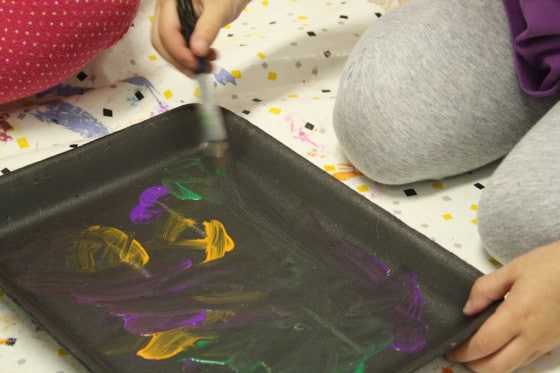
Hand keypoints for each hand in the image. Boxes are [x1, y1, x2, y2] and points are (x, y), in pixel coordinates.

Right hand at [151, 0, 249, 76]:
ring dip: (184, 60)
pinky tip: (205, 57)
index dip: (179, 52)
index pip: (166, 31)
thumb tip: (196, 52)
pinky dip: (188, 55)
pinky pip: (176, 43)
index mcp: (170, 0)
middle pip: (161, 40)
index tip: (196, 65)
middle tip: (199, 71)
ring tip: (207, 64)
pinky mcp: (177, 24)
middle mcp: (164, 7)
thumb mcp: (220, 10)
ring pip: (167, 45)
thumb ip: (208, 29)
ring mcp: (169, 16)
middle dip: (179, 60)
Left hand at [448, 240, 559, 371]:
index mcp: (518, 315)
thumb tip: (468, 309)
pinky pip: (527, 360)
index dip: (463, 352)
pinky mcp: (552, 343)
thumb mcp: (512, 269)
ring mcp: (544, 342)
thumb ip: (485, 289)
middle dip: (474, 365)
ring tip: (475, 354)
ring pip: (513, 367)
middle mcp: (532, 335)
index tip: (450, 350)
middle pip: (497, 366)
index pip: (483, 344)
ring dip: (491, 366)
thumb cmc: (551, 266)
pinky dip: (508, 361)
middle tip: (459, 355)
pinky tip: (499, 349)